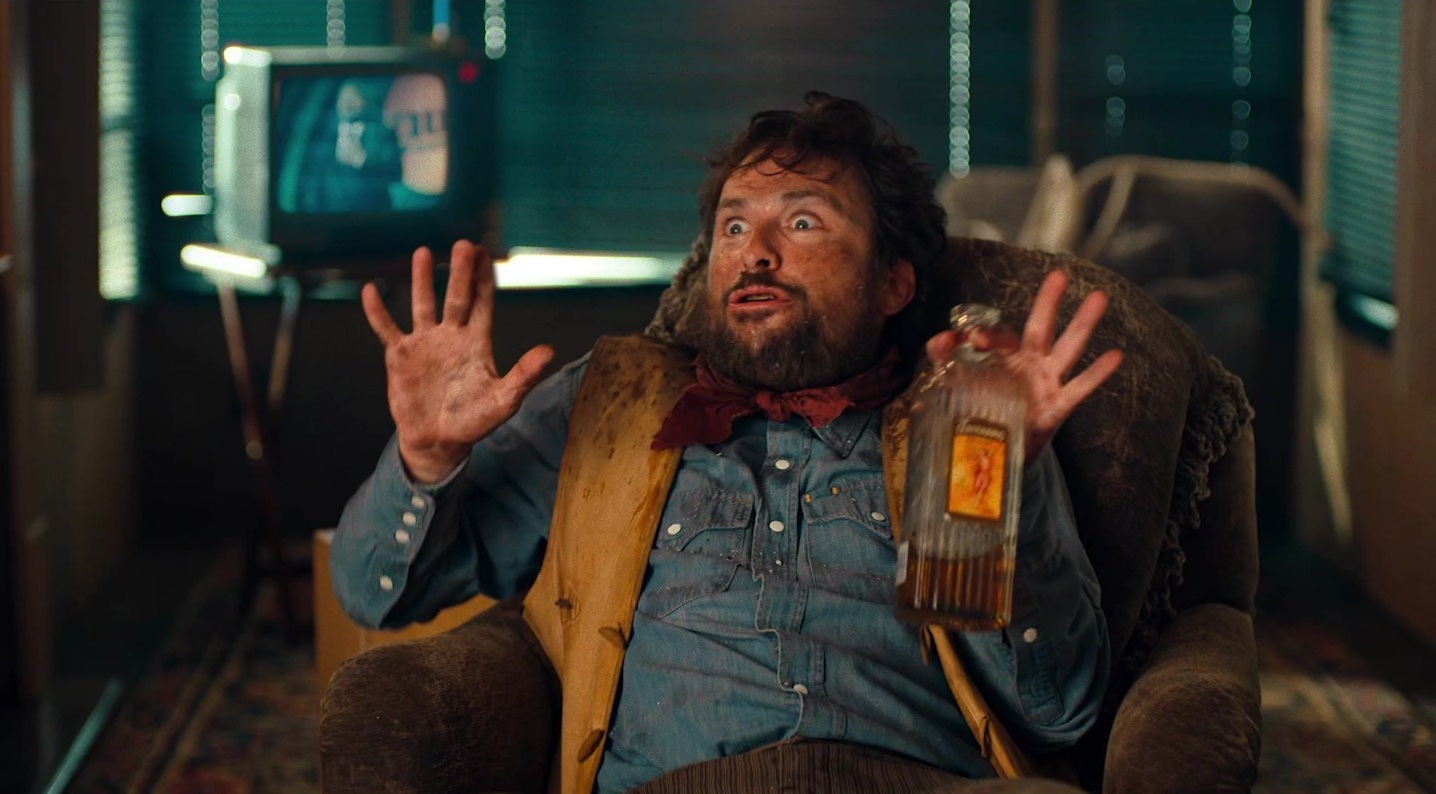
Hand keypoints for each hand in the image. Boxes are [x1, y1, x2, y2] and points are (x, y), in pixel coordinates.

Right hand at [362, 240, 554, 482]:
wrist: (438, 440)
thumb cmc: (474, 421)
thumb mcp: (503, 401)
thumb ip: (524, 375)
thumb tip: (549, 351)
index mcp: (477, 342)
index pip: (483, 304)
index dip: (484, 279)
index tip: (485, 253)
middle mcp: (452, 336)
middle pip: (456, 297)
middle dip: (460, 272)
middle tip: (463, 245)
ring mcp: (425, 343)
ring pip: (423, 305)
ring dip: (421, 280)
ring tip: (422, 253)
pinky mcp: (400, 356)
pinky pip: (387, 329)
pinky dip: (378, 312)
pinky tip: (370, 291)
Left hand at [925, 270, 1123, 463]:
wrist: (994, 456)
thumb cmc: (980, 416)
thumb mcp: (955, 387)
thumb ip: (945, 362)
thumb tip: (939, 340)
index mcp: (1004, 359)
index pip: (999, 337)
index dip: (987, 335)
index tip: (972, 338)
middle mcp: (1028, 365)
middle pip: (1040, 328)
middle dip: (1049, 303)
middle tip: (1060, 275)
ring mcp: (1046, 384)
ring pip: (1068, 349)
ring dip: (1084, 323)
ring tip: (1099, 297)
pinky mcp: (1057, 408)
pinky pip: (1080, 388)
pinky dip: (1097, 373)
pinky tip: (1115, 355)